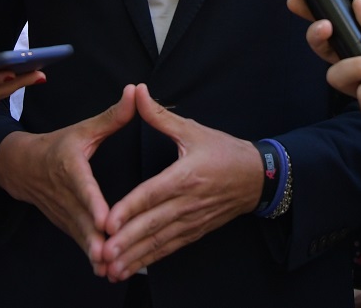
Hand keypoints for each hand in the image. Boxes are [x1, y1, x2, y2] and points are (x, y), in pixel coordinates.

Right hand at [0, 85, 136, 275]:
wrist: (22, 167)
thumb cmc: (58, 145)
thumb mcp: (83, 129)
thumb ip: (111, 116)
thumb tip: (133, 93)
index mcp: (70, 167)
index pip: (83, 187)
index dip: (93, 204)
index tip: (105, 219)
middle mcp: (64, 193)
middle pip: (81, 219)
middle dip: (95, 238)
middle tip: (109, 253)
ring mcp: (63, 212)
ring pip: (79, 235)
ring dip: (93, 252)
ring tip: (110, 268)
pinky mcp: (65, 224)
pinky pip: (79, 241)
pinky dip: (90, 255)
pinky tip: (106, 270)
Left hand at [101, 85, 263, 280]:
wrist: (258, 177)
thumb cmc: (224, 151)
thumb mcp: (193, 130)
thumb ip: (160, 115)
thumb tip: (137, 92)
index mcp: (186, 175)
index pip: (153, 194)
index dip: (130, 209)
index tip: (108, 221)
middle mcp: (189, 202)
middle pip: (153, 224)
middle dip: (126, 240)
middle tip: (102, 252)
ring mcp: (193, 220)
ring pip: (160, 241)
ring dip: (135, 256)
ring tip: (110, 268)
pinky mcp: (196, 231)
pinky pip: (170, 248)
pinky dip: (150, 259)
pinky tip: (131, 268)